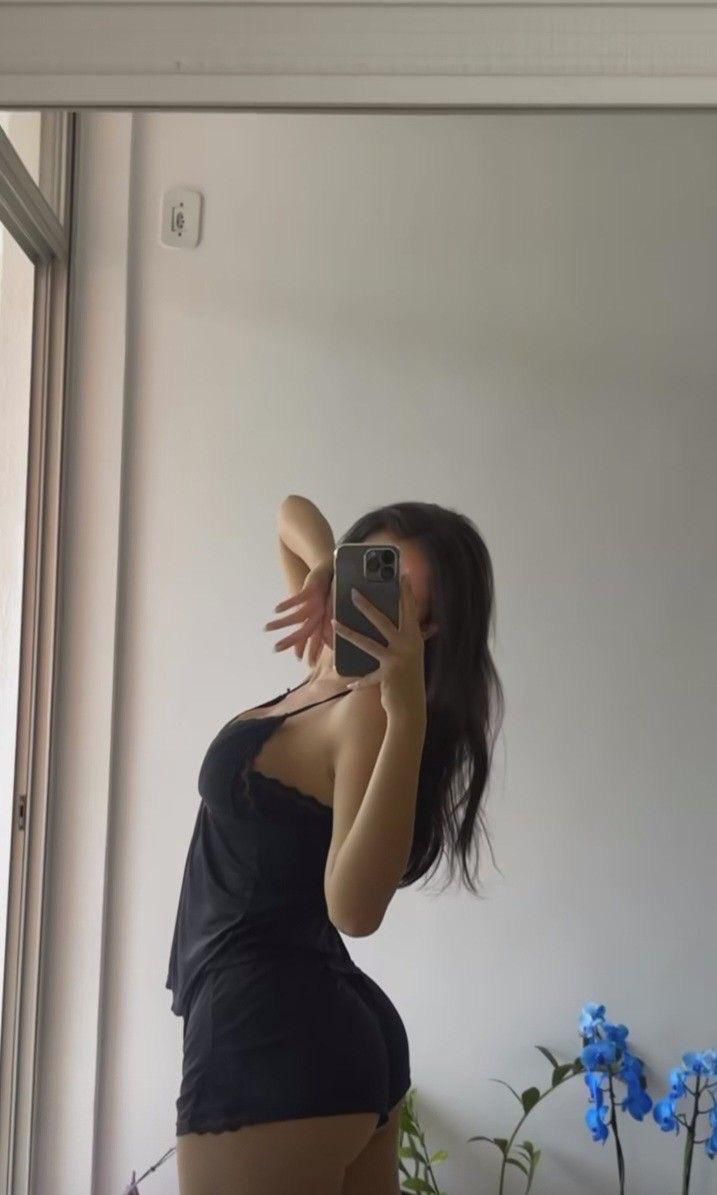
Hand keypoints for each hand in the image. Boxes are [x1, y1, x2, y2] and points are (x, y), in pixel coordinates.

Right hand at [264, 557, 333, 665]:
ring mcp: (316, 601)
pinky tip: (275, 610)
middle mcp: (321, 613)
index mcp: (324, 619)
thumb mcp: (320, 611)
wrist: (331, 567)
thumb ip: (310, 629)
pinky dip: (286, 605)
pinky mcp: (311, 589)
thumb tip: (299, 650)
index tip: (306, 664)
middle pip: (306, 631)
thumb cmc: (324, 592)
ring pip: (297, 617)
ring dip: (281, 623)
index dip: (312, 651)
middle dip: (291, 641)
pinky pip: (297, 599)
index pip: (317, 639)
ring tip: (266, 627)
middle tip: (275, 649)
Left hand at [331, 574, 435, 721]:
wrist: (412, 708)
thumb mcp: (412, 656)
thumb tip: (416, 624)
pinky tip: (349, 682)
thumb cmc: (409, 680)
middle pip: (384, 621)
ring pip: (369, 643)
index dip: (406, 592)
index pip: (409, 610)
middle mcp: (408, 646)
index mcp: (414, 638)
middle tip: (353, 592)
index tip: (402, 574)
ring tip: (334, 623)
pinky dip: (359, 681)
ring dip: (349, 633)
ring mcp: (398, 660)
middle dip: (367, 606)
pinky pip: (369, 676)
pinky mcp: (388, 675)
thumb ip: (410, 639)